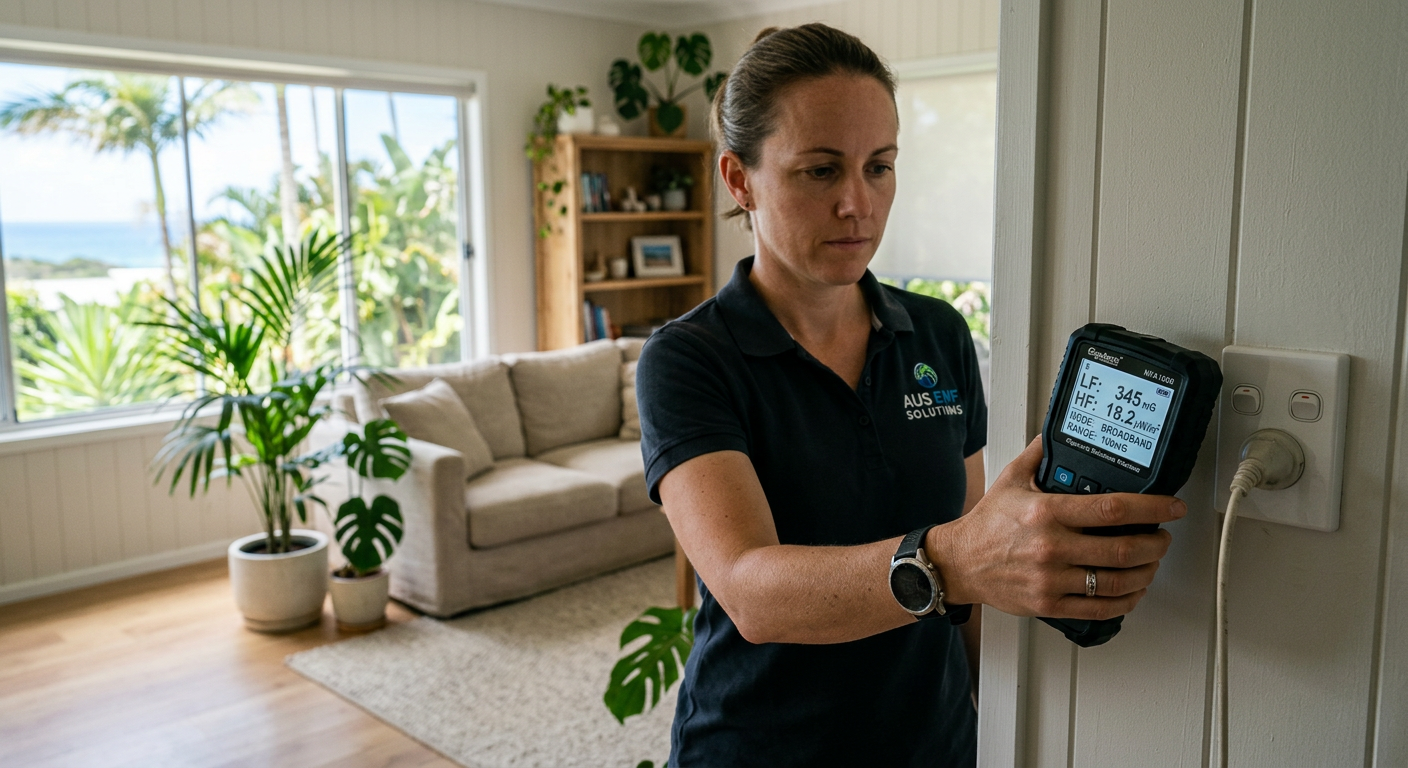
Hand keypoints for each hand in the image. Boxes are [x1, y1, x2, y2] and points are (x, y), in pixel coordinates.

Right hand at [929, 437, 1185, 619]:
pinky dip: (1126, 601)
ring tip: (1151, 562)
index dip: (1152, 508)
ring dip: (1146, 573)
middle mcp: (1051, 547)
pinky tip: (1132, 590)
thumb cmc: (987, 524)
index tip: (1172, 507)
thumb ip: (1040, 454)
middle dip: (1156, 544)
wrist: (959, 562)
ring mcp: (1052, 579)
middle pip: (1124, 549)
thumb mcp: (1011, 479)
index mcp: (1047, 513)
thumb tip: (1059, 430)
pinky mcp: (1049, 604)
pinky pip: (1100, 609)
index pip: (1112, 509)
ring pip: (1117, 582)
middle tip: (1163, 537)